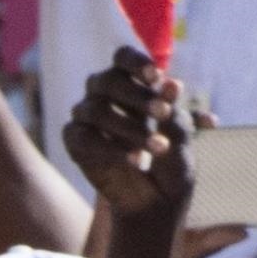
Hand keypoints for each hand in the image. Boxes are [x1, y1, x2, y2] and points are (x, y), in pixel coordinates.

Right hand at [62, 49, 197, 220]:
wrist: (156, 200)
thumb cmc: (170, 159)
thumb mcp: (181, 138)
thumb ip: (177, 114)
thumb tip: (173, 85)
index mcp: (129, 81)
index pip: (122, 57)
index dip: (136, 62)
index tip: (157, 76)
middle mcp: (102, 92)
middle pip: (108, 80)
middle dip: (137, 96)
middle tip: (164, 113)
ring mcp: (85, 116)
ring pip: (96, 110)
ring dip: (131, 128)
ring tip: (160, 148)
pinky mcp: (75, 141)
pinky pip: (85, 139)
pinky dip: (112, 150)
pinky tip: (138, 162)